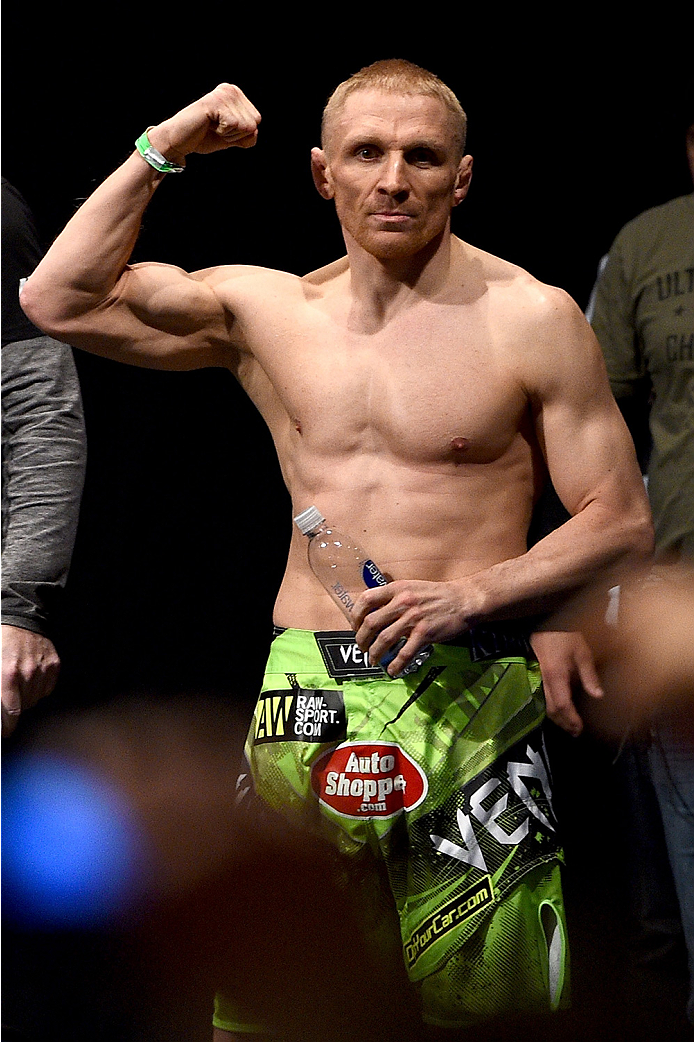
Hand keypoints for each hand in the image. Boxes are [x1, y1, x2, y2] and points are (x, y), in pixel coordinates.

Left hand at [1, 625, 59, 736]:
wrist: (21, 618)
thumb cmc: (0, 641)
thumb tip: (3, 709)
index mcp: (7, 674)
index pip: (10, 712)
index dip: (6, 727)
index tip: (5, 731)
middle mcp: (27, 674)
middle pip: (23, 708)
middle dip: (14, 709)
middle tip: (9, 702)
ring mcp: (43, 670)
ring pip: (35, 699)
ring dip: (26, 698)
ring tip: (19, 684)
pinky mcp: (54, 665)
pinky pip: (46, 689)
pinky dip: (38, 688)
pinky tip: (30, 677)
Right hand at [147, 83, 260, 164]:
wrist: (179, 140)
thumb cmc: (203, 137)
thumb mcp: (231, 138)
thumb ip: (247, 135)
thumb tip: (255, 130)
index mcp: (236, 94)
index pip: (256, 121)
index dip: (240, 134)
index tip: (222, 129)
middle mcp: (231, 89)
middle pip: (254, 123)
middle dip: (236, 135)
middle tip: (216, 129)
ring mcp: (224, 94)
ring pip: (245, 126)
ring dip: (228, 134)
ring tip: (211, 127)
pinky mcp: (216, 101)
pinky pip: (234, 125)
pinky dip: (223, 133)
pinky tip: (208, 125)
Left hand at [353, 579, 469, 675]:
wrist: (464, 600)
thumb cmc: (438, 594)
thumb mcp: (412, 587)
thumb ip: (394, 596)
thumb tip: (375, 612)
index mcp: (397, 588)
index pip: (366, 599)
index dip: (355, 615)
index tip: (355, 626)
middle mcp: (402, 602)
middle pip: (371, 623)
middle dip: (361, 639)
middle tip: (362, 646)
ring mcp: (413, 618)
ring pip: (384, 639)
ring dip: (374, 653)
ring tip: (373, 659)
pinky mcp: (425, 633)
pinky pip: (404, 653)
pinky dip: (395, 664)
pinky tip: (392, 670)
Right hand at [530, 629, 602, 736]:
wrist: (541, 617)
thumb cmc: (564, 633)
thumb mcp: (582, 651)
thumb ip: (589, 675)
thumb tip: (598, 695)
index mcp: (555, 675)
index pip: (562, 705)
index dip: (571, 719)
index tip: (579, 728)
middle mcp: (542, 679)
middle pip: (550, 709)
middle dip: (563, 723)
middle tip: (574, 731)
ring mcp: (534, 676)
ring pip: (542, 704)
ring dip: (555, 717)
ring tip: (567, 724)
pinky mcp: (531, 673)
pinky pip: (539, 695)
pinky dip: (548, 706)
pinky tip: (556, 708)